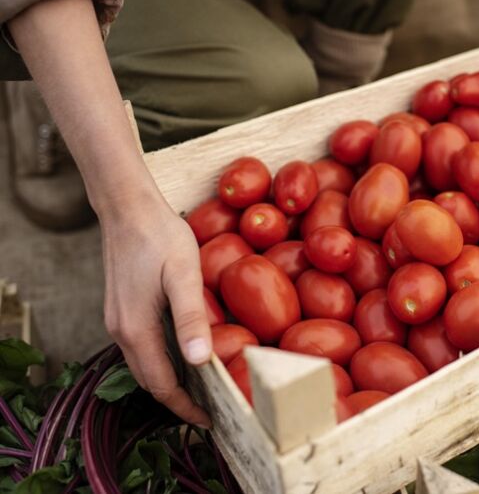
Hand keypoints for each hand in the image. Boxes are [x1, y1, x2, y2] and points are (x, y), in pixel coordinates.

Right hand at [101, 197, 212, 426]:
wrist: (129, 207)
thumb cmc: (160, 237)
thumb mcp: (183, 275)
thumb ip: (190, 318)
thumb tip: (199, 361)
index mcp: (136, 329)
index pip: (160, 384)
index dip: (185, 406)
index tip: (210, 419)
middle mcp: (121, 330)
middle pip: (149, 379)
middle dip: (179, 399)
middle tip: (212, 408)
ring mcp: (118, 319)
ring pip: (144, 364)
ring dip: (171, 380)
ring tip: (204, 386)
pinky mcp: (123, 308)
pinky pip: (143, 346)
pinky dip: (163, 359)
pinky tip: (186, 352)